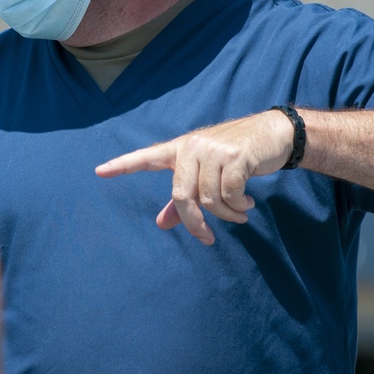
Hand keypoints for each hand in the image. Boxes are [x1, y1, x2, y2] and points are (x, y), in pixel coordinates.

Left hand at [95, 111, 294, 244]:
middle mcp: (192, 147)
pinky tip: (248, 203)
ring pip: (209, 199)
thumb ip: (183, 199)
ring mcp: (213, 150)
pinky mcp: (236, 156)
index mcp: (180, 150)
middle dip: (195, 223)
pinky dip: (239, 206)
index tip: (99, 171)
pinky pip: (230, 194)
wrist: (274, 135)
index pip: (146, 157)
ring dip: (227, 214)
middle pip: (182, 196)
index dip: (123, 165)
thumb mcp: (206, 174)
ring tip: (240, 212)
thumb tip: (161, 224)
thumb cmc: (236, 156)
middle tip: (208, 238)